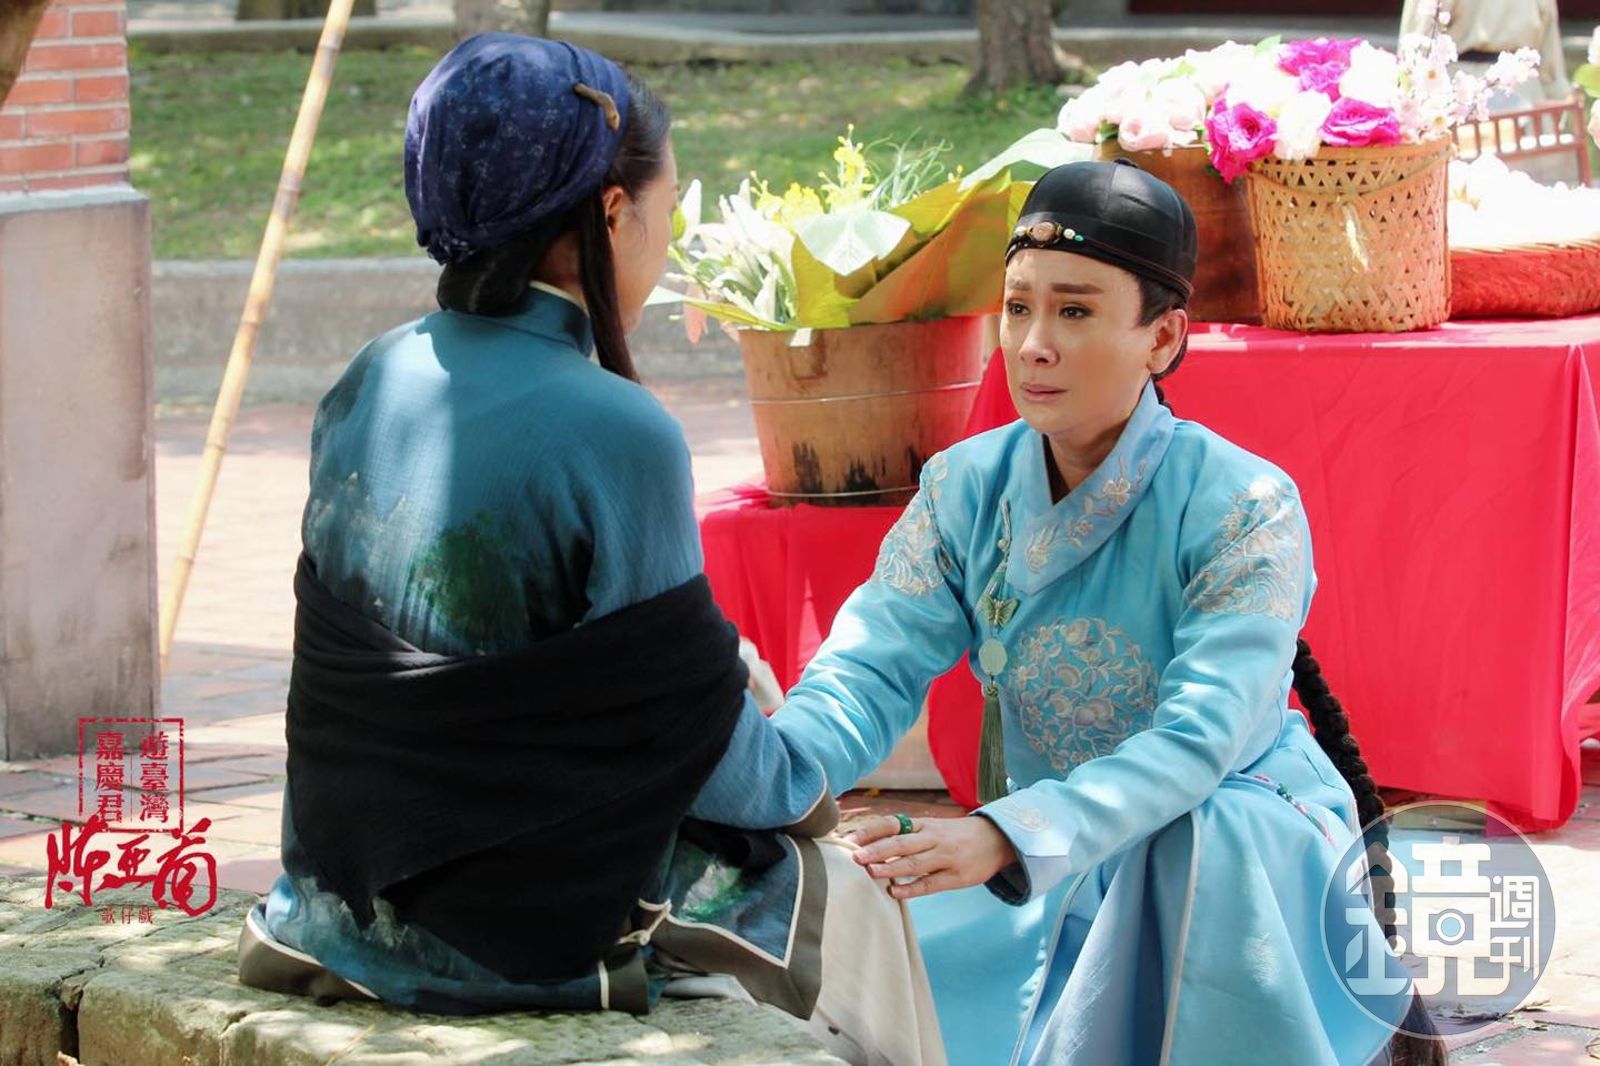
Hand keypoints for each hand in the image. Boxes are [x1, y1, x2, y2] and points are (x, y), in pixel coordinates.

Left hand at [841, 814, 1018, 900]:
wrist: (996, 839)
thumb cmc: (955, 836)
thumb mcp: (932, 828)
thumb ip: (906, 836)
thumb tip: (869, 846)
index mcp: (924, 825)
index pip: (892, 824)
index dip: (871, 831)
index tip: (849, 839)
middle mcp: (933, 838)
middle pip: (901, 842)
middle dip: (877, 849)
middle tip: (855, 857)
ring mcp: (946, 857)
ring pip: (915, 863)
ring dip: (891, 867)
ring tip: (871, 872)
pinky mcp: (957, 877)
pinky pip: (931, 883)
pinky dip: (912, 888)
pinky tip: (895, 892)